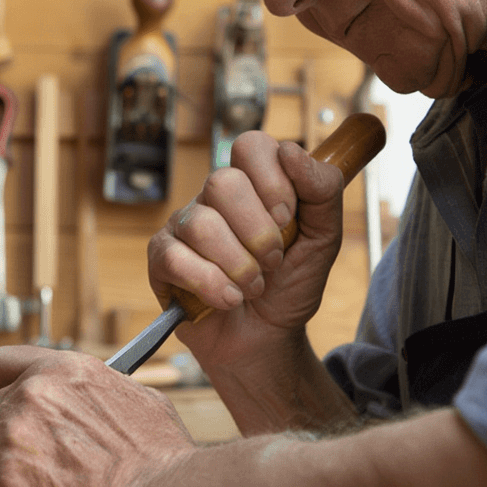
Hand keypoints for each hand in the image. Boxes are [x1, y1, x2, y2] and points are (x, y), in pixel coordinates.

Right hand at [147, 131, 346, 370]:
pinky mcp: (162, 260)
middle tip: (273, 260)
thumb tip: (291, 150)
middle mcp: (213, 198)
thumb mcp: (324, 238)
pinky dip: (212, 285)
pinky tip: (227, 299)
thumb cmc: (291, 285)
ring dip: (239, 266)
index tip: (288, 219)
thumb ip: (322, 190)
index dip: (273, 183)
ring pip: (202, 224)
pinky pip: (176, 259)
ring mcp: (184, 226)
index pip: (251, 146)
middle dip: (258, 232)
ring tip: (253, 287)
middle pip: (223, 182)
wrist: (269, 340)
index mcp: (252, 183)